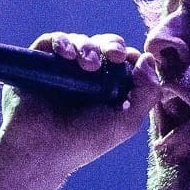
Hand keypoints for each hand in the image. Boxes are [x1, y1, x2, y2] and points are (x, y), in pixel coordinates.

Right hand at [0, 32, 160, 179]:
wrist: (42, 149)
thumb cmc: (84, 141)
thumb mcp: (126, 122)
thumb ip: (147, 94)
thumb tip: (149, 58)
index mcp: (108, 90)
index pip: (123, 60)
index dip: (127, 55)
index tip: (128, 59)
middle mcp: (86, 78)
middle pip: (103, 46)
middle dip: (110, 45)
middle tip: (113, 56)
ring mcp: (62, 70)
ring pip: (80, 42)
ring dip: (87, 47)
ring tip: (87, 65)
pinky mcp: (40, 64)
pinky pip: (51, 41)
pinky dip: (61, 41)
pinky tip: (65, 53)